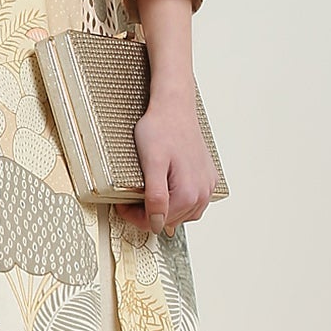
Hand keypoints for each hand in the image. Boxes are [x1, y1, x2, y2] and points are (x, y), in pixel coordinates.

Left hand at [131, 88, 217, 235]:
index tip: (122, 204)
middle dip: (148, 212)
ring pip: (182, 215)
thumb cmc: (161, 129)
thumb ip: (156, 196)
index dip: (135, 216)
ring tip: (148, 193)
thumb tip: (157, 223)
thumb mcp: (151, 164)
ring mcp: (207, 186)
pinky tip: (168, 190)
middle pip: (169, 221)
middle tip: (131, 197)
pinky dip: (179, 201)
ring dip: (164, 209)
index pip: (156, 223)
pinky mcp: (207, 178)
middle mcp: (202, 194)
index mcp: (188, 194)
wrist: (175, 107)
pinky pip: (194, 202)